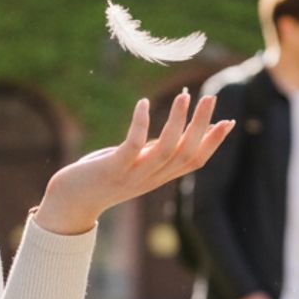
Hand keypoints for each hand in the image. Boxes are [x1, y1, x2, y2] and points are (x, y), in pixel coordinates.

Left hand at [34, 91, 231, 235]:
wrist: (69, 202)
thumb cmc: (100, 177)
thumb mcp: (133, 164)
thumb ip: (153, 152)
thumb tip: (176, 132)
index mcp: (159, 176)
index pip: (195, 161)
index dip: (213, 142)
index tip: (229, 121)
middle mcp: (150, 178)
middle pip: (186, 153)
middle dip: (201, 125)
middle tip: (211, 97)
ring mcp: (132, 175)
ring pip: (165, 150)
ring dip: (178, 122)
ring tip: (185, 96)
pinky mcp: (111, 169)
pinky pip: (132, 146)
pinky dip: (140, 124)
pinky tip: (143, 103)